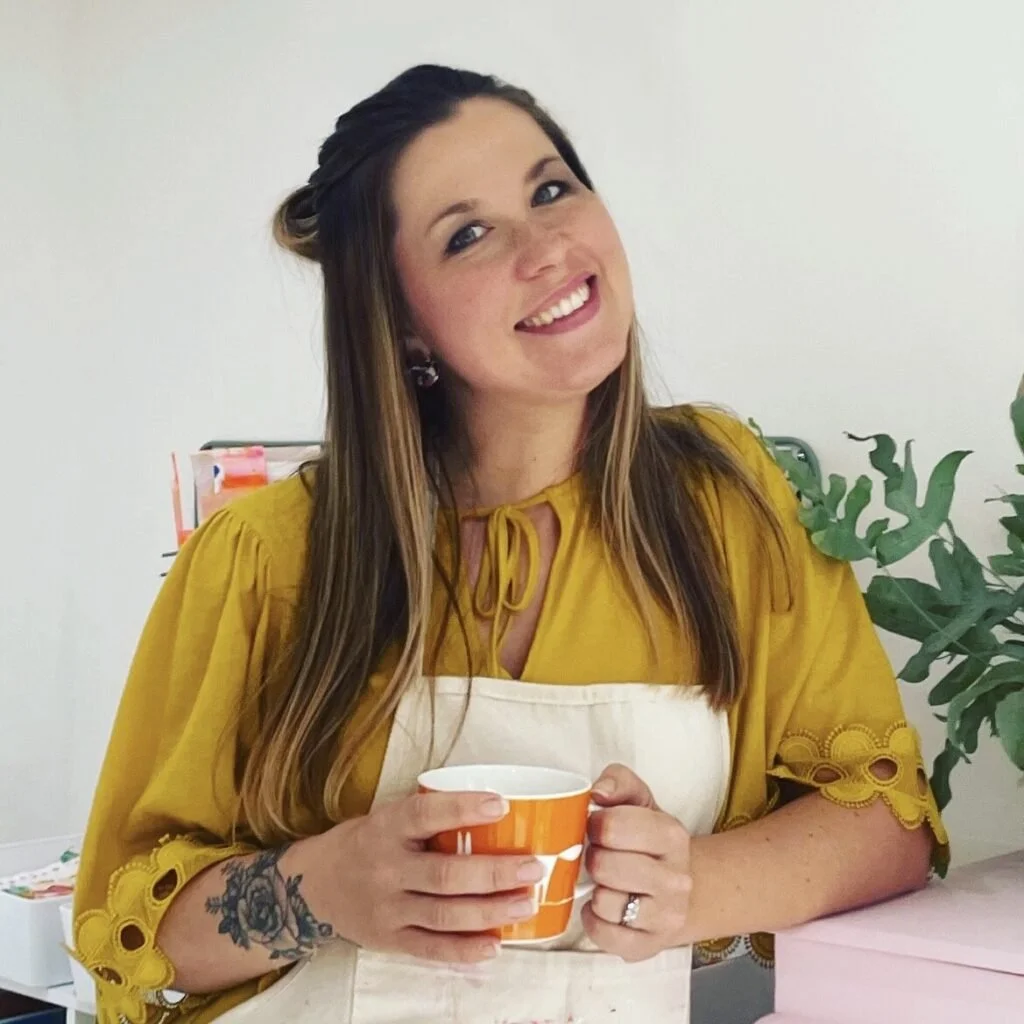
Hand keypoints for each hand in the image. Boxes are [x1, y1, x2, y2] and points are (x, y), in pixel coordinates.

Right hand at [303, 791, 544, 963]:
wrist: (314, 885)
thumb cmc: (366, 842)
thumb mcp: (388, 816)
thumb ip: (430, 814)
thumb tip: (494, 805)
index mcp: (386, 828)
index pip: (426, 814)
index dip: (463, 809)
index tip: (501, 804)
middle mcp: (386, 868)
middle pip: (445, 874)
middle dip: (494, 873)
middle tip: (532, 867)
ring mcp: (387, 908)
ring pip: (445, 914)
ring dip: (491, 912)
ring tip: (526, 903)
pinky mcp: (390, 939)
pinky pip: (431, 949)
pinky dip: (464, 950)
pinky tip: (495, 944)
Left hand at [582, 763, 692, 960]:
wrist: (679, 884)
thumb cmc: (648, 838)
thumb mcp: (638, 799)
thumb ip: (618, 781)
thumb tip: (598, 792)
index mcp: (671, 835)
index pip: (612, 826)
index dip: (594, 825)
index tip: (597, 828)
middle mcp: (675, 878)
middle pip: (605, 866)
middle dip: (593, 858)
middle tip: (600, 856)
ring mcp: (666, 916)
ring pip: (604, 903)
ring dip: (595, 891)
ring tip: (606, 882)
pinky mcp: (650, 945)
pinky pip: (606, 937)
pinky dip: (594, 921)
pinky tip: (602, 908)